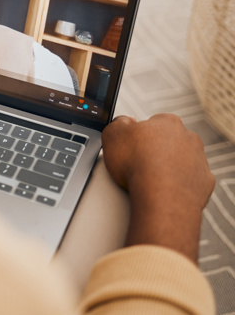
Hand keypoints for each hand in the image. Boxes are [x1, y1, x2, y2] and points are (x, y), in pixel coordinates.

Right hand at [102, 114, 214, 262]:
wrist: (161, 197)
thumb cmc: (137, 164)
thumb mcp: (112, 134)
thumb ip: (118, 123)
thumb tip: (124, 121)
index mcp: (168, 122)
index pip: (153, 122)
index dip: (140, 135)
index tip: (131, 146)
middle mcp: (189, 137)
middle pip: (170, 141)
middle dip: (156, 150)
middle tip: (139, 163)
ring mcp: (200, 159)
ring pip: (182, 160)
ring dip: (169, 166)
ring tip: (150, 179)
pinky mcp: (204, 181)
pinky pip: (190, 180)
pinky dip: (179, 184)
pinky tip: (165, 190)